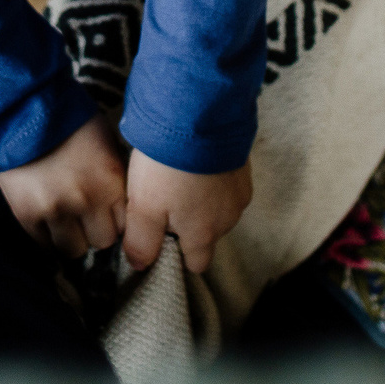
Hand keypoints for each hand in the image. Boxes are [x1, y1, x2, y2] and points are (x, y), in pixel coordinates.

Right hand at [0, 115, 128, 256]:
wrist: (22, 109)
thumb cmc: (68, 120)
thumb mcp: (105, 141)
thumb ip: (114, 176)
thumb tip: (119, 205)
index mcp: (110, 181)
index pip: (125, 226)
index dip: (114, 220)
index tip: (106, 213)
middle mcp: (87, 200)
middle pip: (102, 242)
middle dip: (94, 230)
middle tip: (84, 216)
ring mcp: (56, 210)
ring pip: (73, 250)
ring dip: (70, 238)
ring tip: (63, 220)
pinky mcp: (28, 215)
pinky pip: (45, 244)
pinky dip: (47, 235)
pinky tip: (45, 216)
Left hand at [123, 149, 252, 272]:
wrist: (197, 118)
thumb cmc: (168, 167)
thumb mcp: (143, 208)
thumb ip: (142, 242)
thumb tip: (141, 265)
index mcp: (204, 234)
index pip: (196, 263)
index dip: (177, 254)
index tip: (159, 236)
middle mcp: (228, 219)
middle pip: (206, 234)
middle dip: (187, 223)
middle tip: (162, 197)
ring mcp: (239, 192)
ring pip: (217, 208)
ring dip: (200, 199)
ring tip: (177, 175)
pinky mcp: (243, 168)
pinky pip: (225, 184)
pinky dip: (211, 178)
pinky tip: (195, 161)